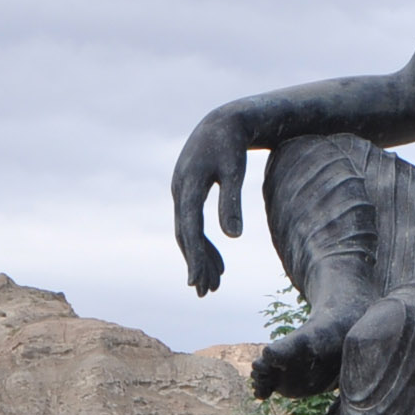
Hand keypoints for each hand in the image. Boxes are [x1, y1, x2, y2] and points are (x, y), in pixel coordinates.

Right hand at [172, 107, 253, 294]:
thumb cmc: (232, 144)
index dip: (194, 256)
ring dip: (199, 258)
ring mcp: (181, 191)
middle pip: (185, 235)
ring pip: (187, 232)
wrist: (223, 120)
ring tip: (212, 287)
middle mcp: (179, 190)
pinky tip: (217, 264)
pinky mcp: (188, 193)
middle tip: (205, 293)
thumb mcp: (235, 171)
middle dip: (195, 264)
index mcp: (188, 185)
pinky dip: (203, 244)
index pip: (189, 228)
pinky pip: (192, 224)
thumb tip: (234, 237)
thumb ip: (232, 202)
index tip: (197, 281)